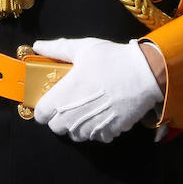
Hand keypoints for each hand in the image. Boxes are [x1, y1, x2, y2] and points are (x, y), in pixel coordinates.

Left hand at [32, 37, 162, 143]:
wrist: (145, 74)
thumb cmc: (111, 59)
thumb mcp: (83, 48)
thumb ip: (57, 48)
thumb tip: (37, 46)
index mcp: (64, 96)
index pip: (41, 114)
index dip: (44, 107)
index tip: (52, 99)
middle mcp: (74, 116)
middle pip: (56, 127)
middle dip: (59, 117)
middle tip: (70, 101)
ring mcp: (92, 128)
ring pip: (75, 134)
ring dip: (77, 124)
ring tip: (87, 106)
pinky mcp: (109, 133)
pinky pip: (95, 136)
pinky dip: (96, 128)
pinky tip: (102, 112)